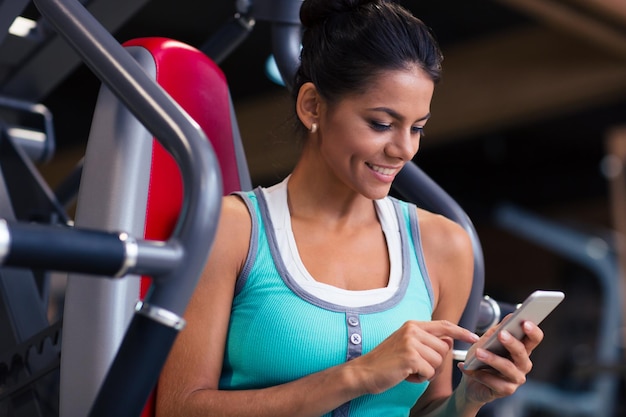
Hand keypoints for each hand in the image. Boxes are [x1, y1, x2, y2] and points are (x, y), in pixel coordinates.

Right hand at [349, 320, 479, 394]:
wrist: (364, 372)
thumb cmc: (386, 362)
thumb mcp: (406, 344)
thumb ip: (426, 341)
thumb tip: (449, 342)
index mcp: (412, 325)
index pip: (444, 325)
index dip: (461, 332)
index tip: (474, 337)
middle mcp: (412, 330)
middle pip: (444, 349)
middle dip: (435, 362)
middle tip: (416, 366)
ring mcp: (411, 342)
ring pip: (438, 362)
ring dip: (427, 371)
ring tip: (408, 370)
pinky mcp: (410, 357)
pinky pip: (429, 372)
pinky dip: (420, 378)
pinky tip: (406, 375)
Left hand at [458, 320, 543, 404]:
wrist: (471, 381)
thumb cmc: (481, 357)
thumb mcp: (487, 341)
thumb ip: (498, 329)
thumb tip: (511, 316)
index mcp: (522, 349)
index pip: (534, 339)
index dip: (533, 331)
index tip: (525, 322)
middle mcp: (523, 364)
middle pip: (522, 352)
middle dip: (512, 343)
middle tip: (501, 334)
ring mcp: (516, 378)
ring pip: (507, 367)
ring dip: (492, 359)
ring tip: (478, 352)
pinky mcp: (506, 390)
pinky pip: (494, 382)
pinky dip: (479, 374)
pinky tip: (467, 368)